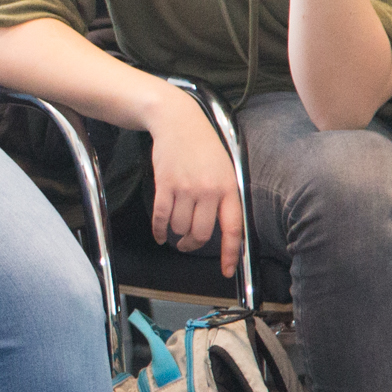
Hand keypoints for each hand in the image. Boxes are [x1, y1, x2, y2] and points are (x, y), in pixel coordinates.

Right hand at [143, 92, 244, 276]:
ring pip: (180, 227)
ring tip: (176, 229)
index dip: (230, 253)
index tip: (227, 270)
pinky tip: (160, 234)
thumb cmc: (204, 146)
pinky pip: (161, 218)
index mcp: (228, 188)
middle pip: (201, 234)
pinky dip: (159, 231)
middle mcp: (208, 191)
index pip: (232, 229)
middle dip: (193, 245)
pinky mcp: (165, 185)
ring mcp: (185, 188)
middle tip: (188, 245)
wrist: (178, 121)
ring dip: (176, 234)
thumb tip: (225, 229)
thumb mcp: (225, 169)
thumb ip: (226, 197)